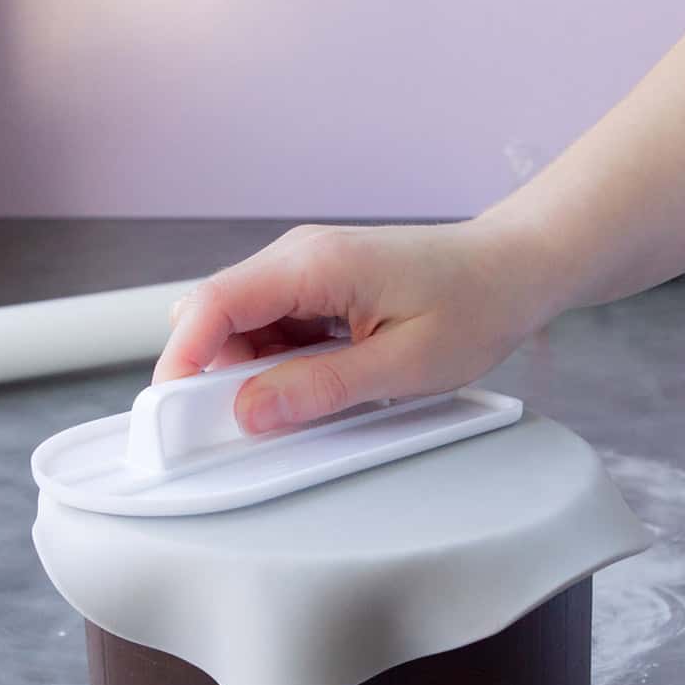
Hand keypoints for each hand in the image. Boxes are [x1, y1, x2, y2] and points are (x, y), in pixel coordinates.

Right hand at [152, 218, 554, 432]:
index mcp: (314, 264)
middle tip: (240, 428)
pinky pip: (276, 327)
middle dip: (217, 375)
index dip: (181, 359)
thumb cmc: (476, 305)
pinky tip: (320, 384)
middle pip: (219, 317)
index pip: (214, 304)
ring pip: (244, 326)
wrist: (516, 268)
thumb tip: (251, 412)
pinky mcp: (321, 287)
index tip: (168, 412)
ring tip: (306, 404)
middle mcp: (300, 257)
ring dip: (254, 372)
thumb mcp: (403, 365)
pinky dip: (281, 363)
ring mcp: (308, 269)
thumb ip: (321, 390)